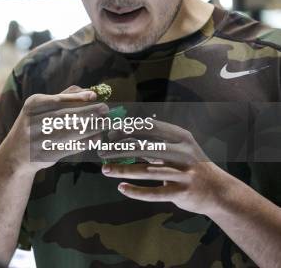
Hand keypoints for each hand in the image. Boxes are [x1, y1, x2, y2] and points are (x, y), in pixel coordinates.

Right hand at [0, 85, 107, 174]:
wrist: (15, 153)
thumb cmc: (34, 125)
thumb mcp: (40, 108)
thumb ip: (63, 97)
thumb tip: (90, 92)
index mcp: (32, 105)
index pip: (58, 100)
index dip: (78, 98)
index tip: (94, 96)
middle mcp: (33, 121)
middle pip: (66, 115)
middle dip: (88, 112)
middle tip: (105, 109)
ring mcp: (39, 139)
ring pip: (70, 132)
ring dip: (90, 127)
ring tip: (104, 123)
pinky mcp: (47, 154)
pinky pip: (71, 147)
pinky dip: (86, 142)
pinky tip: (97, 137)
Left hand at [98, 120, 234, 215]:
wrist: (219, 192)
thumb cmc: (190, 166)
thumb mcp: (177, 148)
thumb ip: (154, 142)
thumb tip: (122, 135)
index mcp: (181, 137)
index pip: (149, 127)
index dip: (127, 129)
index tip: (109, 134)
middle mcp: (183, 153)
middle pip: (143, 147)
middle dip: (118, 149)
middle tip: (101, 152)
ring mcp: (183, 173)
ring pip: (146, 171)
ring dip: (122, 170)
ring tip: (105, 169)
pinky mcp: (182, 192)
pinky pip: (154, 192)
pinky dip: (135, 191)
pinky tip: (121, 188)